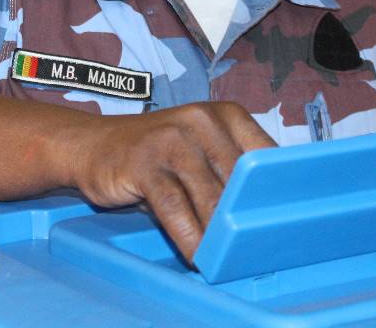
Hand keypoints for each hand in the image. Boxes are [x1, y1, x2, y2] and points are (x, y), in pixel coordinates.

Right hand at [64, 101, 274, 261]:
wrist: (93, 145)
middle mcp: (202, 120)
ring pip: (210, 197)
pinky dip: (189, 238)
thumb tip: (264, 216)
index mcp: (225, 114)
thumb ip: (229, 172)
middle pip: (239, 180)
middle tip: (253, 251)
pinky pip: (175, 208)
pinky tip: (196, 256)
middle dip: (247, 220)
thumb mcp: (200, 151)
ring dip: (219, 236)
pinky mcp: (145, 162)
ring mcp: (171, 139)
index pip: (267, 155)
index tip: (282, 221)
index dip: (276, 191)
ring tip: (227, 261)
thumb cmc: (157, 154)